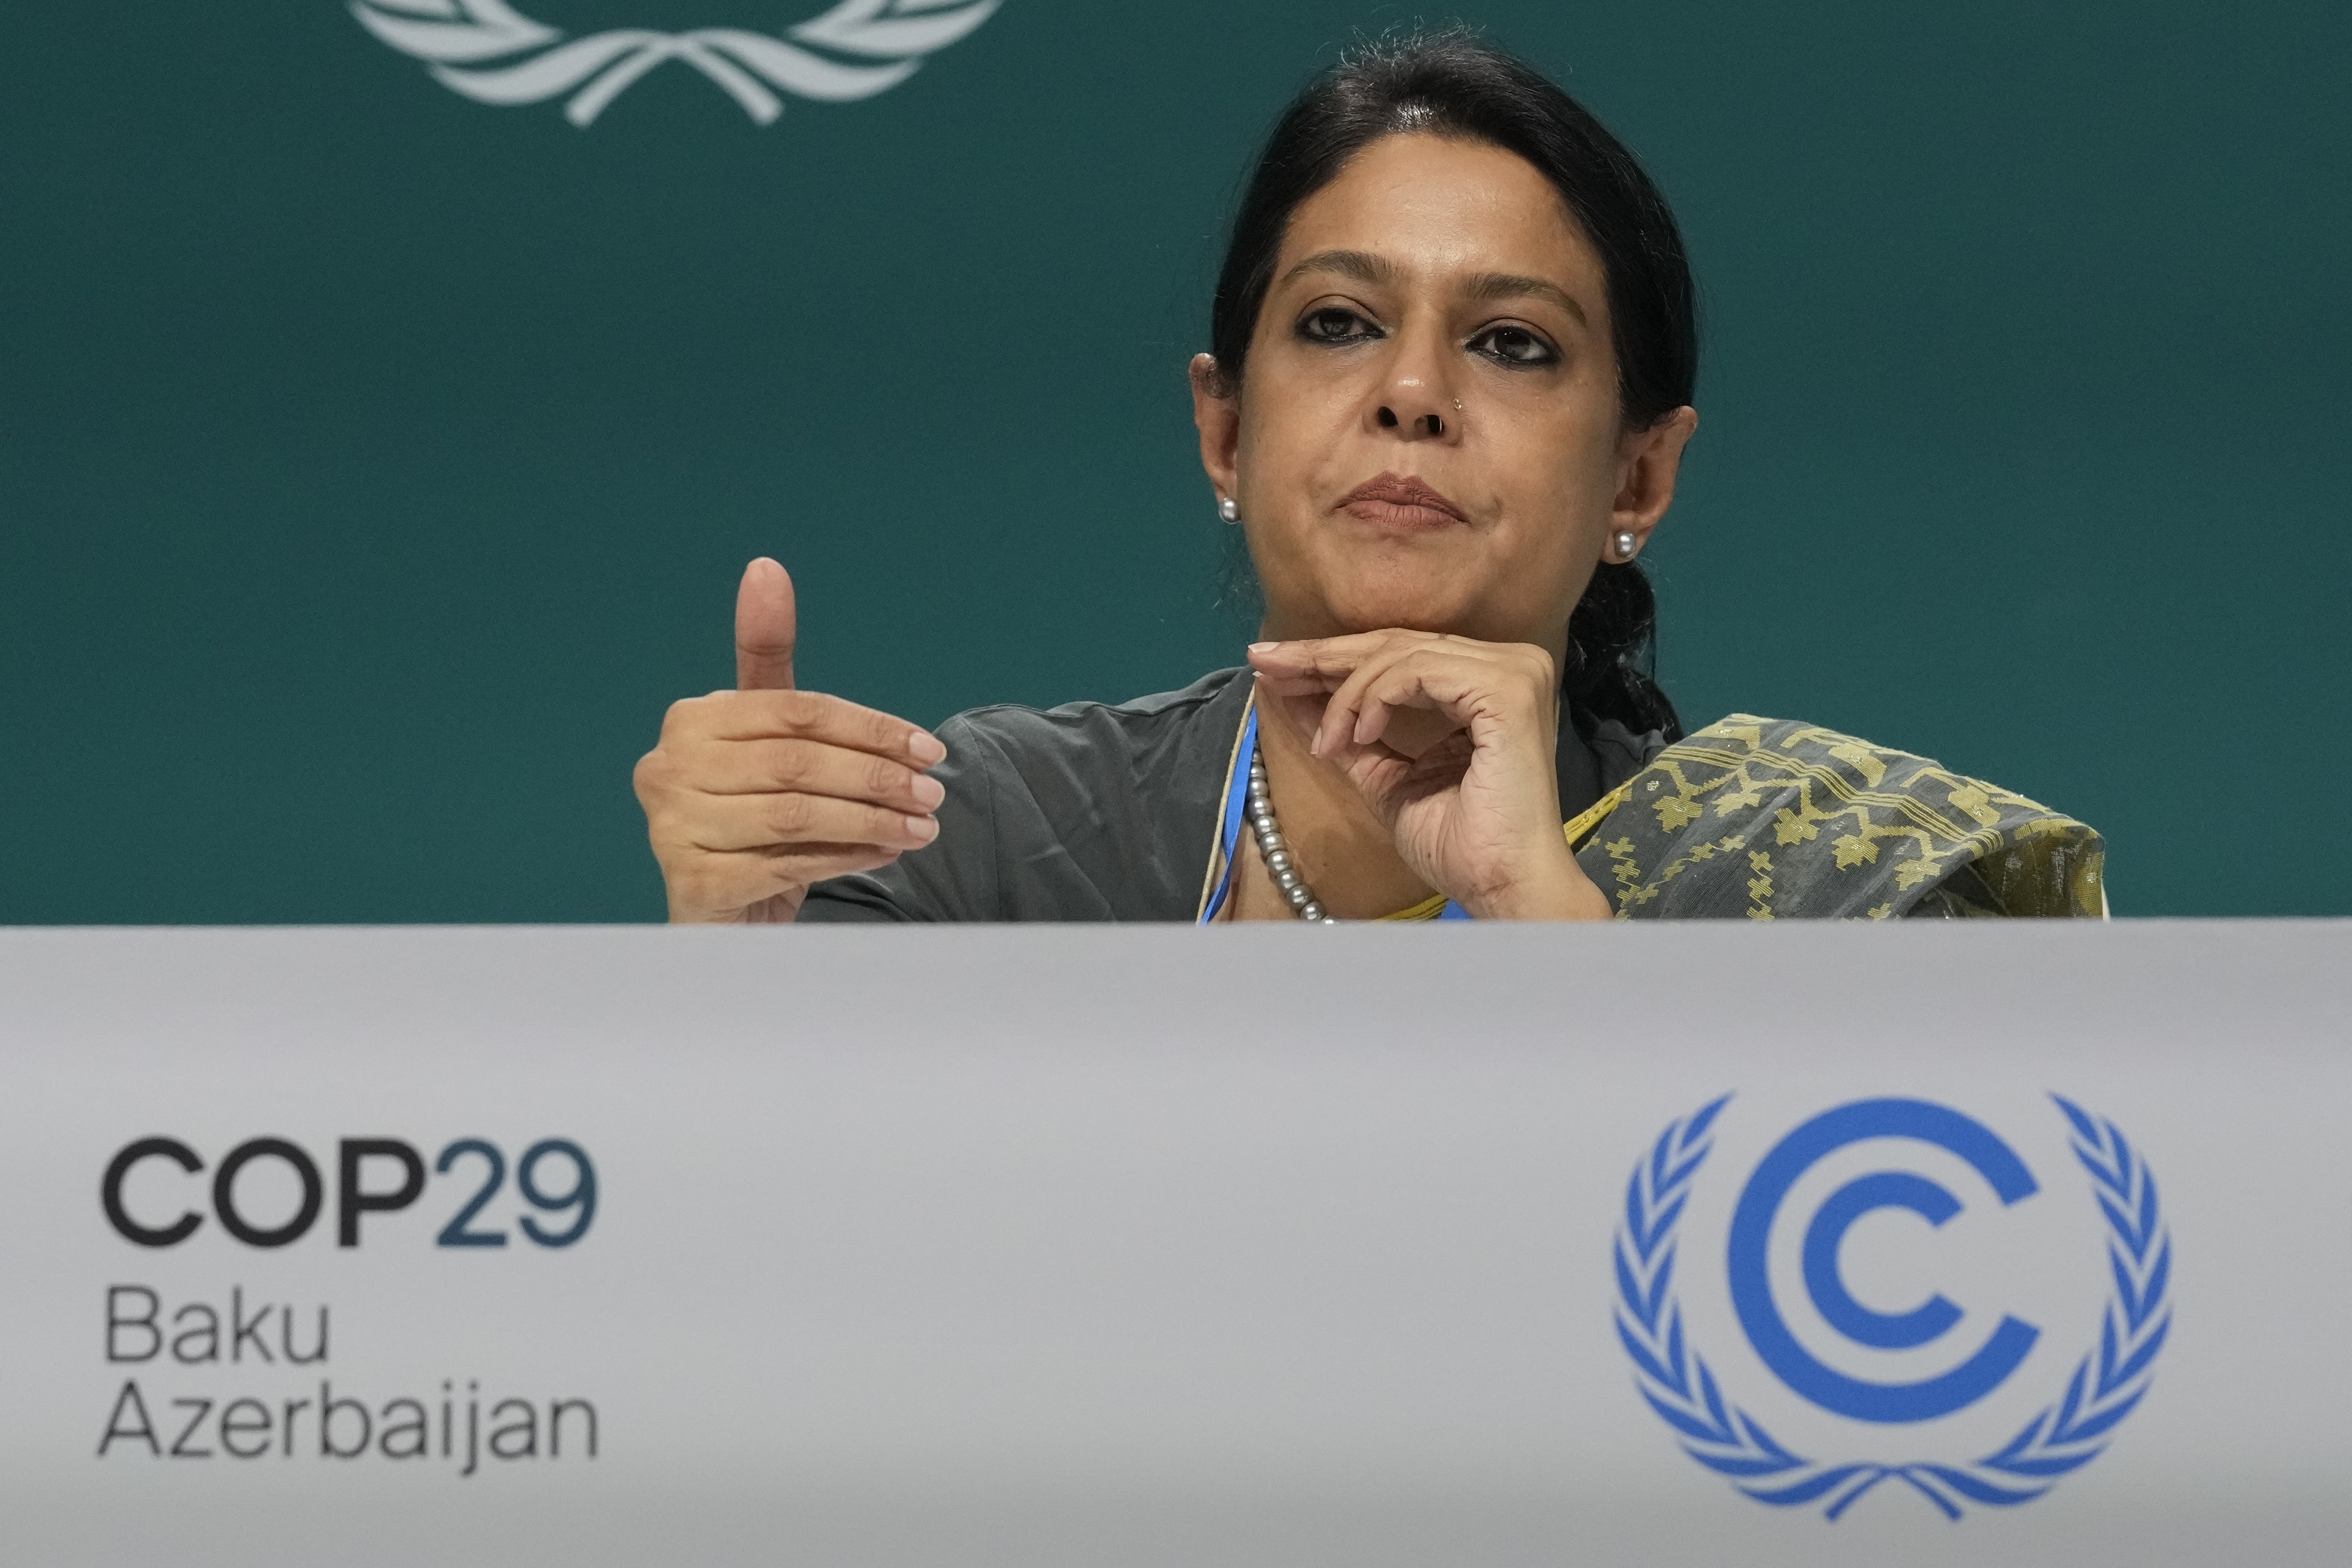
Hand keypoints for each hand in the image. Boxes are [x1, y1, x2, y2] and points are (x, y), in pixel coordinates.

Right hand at [633, 559, 946, 922]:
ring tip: (922, 828)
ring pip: (795, 813)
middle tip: (934, 795)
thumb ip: (766, 659)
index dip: (871, 728)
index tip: (929, 748)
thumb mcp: (766, 736)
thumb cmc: (753, 814)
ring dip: (872, 820)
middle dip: (878, 778)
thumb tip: (765, 567)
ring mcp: (672, 829)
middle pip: (798, 762)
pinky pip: (785, 864)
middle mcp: (667, 768)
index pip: (797, 711)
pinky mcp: (692, 885)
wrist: (724, 911)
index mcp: (691, 720)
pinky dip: (844, 857)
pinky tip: (884, 853)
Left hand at [1246, 632, 1609, 919]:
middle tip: (1265, 662)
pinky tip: (1357, 733)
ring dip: (1346, 694)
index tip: (1274, 669)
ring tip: (1325, 739)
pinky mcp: (1506, 689)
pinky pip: (1416, 672)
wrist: (1502, 886)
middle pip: (1396, 644)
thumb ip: (1352, 736)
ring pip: (1400, 654)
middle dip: (1321, 656)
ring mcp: (1513, 673)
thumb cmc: (1460, 847)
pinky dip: (1375, 699)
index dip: (1333, 661)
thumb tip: (1296, 698)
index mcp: (1485, 685)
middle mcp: (1508, 666)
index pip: (1400, 656)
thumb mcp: (1389, 779)